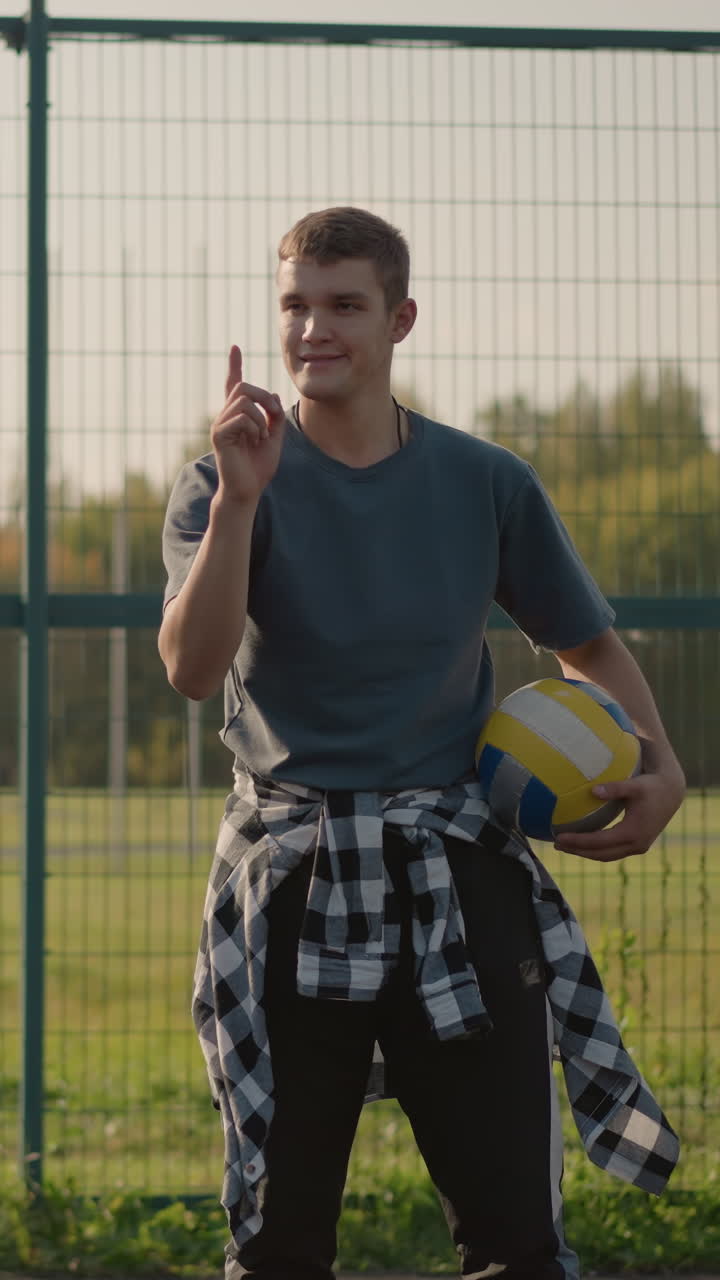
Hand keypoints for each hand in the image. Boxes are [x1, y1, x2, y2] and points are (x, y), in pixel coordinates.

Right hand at [211, 346, 285, 504]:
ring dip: (261, 417)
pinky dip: (255, 427)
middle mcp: (225, 416)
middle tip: (273, 416)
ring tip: (261, 437)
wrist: (248, 490)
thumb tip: (273, 396)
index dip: (234, 365)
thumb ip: (275, 417)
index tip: (235, 347)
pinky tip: (254, 442)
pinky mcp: (219, 434)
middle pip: (243, 387)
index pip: (234, 385)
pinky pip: (241, 416)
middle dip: (263, 397)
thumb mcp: (274, 437)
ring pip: (244, 401)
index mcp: (237, 415)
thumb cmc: (258, 467)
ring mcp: (220, 424)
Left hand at [553, 769, 685, 861]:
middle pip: (600, 854)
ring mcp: (638, 847)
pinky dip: (596, 850)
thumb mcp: (633, 785)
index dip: (578, 841)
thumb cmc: (651, 786)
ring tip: (565, 846)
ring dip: (585, 853)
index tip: (560, 837)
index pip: (599, 842)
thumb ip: (614, 788)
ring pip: (606, 856)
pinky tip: (582, 843)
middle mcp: (636, 845)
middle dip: (578, 851)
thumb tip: (592, 791)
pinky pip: (612, 852)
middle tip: (557, 844)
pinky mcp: (638, 844)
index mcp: (633, 833)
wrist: (672, 792)